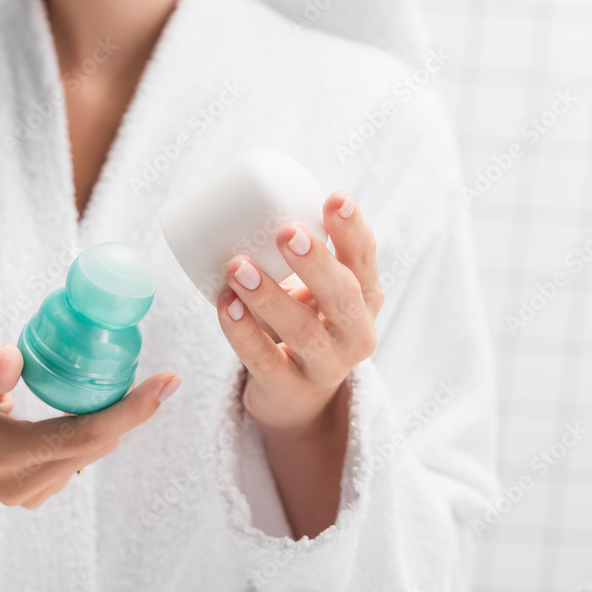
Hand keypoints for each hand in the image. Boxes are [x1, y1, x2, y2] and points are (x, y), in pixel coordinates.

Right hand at [0, 343, 179, 571]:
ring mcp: (32, 494)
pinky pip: (80, 458)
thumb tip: (10, 357)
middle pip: (97, 445)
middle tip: (161, 377)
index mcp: (4, 457)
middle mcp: (23, 484)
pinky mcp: (38, 492)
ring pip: (92, 453)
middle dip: (132, 411)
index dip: (132, 409)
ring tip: (121, 386)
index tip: (168, 381)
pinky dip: (93, 433)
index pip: (84, 435)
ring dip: (112, 421)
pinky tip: (85, 408)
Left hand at [216, 192, 382, 436]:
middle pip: (343, 298)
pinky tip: (225, 307)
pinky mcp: (289, 389)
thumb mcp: (315, 290)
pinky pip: (265, 361)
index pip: (365, 261)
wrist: (296, 396)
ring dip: (268, 295)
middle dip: (316, 264)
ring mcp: (325, 367)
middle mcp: (355, 334)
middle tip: (287, 232)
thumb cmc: (303, 323)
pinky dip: (242, 332)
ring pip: (302, 331)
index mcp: (365, 299)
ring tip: (238, 266)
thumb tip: (254, 194)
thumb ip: (302, 253)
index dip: (352, 231)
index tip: (334, 199)